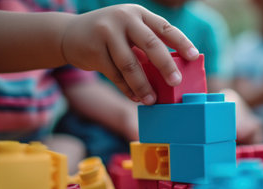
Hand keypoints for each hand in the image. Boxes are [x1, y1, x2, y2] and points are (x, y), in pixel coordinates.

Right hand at [61, 4, 198, 104]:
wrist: (69, 34)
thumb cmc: (109, 35)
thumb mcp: (128, 30)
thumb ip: (146, 45)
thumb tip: (170, 72)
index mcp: (138, 13)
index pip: (164, 27)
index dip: (181, 42)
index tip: (194, 57)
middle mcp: (124, 19)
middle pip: (151, 44)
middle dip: (166, 66)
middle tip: (176, 82)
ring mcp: (106, 33)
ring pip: (131, 65)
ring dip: (143, 86)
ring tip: (152, 100)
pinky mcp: (93, 50)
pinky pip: (115, 75)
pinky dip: (127, 89)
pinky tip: (135, 97)